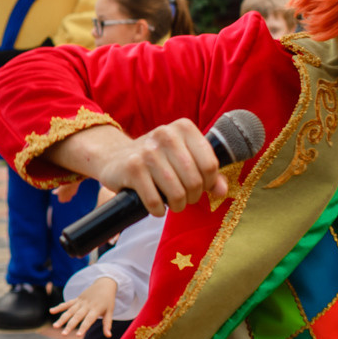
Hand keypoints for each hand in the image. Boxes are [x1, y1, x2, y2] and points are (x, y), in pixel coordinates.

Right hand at [51, 280, 116, 337]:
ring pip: (69, 311)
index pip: (88, 320)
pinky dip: (59, 307)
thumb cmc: (108, 300)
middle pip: (77, 317)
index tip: (78, 335)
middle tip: (63, 334)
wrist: (104, 284)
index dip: (83, 328)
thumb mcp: (110, 311)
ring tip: (55, 326)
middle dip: (69, 326)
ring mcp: (80, 302)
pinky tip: (51, 311)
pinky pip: (67, 303)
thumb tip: (108, 336)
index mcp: (95, 309)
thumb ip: (107, 324)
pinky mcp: (76, 299)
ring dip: (62, 319)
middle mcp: (86, 306)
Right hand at [95, 118, 226, 216]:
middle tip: (184, 198)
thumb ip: (207, 172)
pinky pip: (155, 201)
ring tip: (172, 203)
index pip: (210, 164)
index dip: (208, 183)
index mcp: (184, 128)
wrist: (115, 157)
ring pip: (176, 193)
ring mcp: (148, 151)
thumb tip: (222, 191)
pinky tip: (156, 206)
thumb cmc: (157, 159)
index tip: (200, 187)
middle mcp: (166, 135)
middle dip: (192, 197)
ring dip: (177, 205)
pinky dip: (158, 210)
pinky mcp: (132, 168)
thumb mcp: (183, 158)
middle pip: (194, 181)